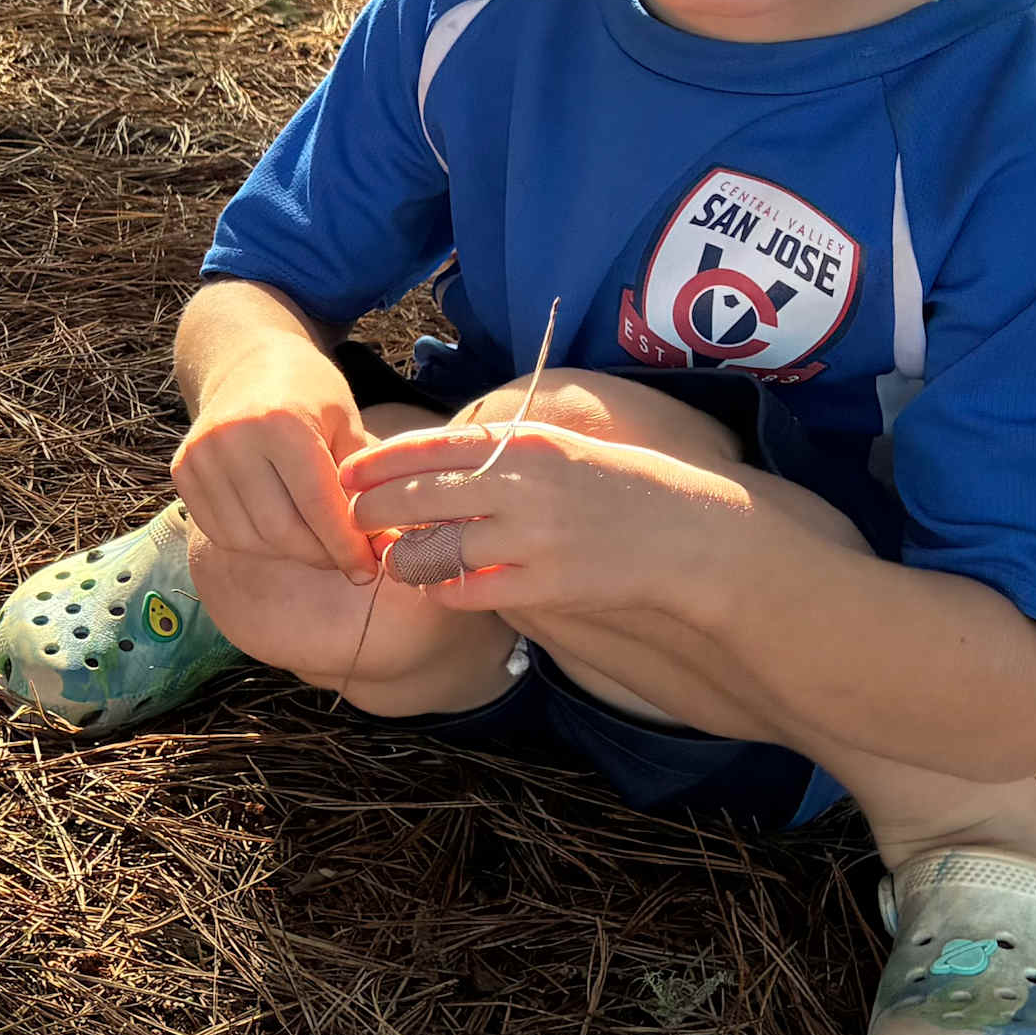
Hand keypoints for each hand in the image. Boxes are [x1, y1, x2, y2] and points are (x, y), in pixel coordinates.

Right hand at [170, 342, 373, 576]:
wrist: (247, 362)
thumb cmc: (308, 393)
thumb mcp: (346, 422)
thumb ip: (361, 482)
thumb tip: (383, 544)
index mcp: (282, 422)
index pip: (317, 505)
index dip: (346, 546)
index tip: (367, 569)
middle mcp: (233, 438)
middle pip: (281, 531)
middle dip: (319, 555)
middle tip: (344, 560)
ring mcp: (201, 455)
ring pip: (250, 539)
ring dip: (288, 552)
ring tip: (314, 542)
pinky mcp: (183, 471)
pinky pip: (222, 532)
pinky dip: (255, 543)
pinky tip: (278, 529)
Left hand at [335, 421, 751, 617]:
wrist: (687, 534)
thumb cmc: (620, 486)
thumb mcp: (561, 447)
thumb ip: (502, 450)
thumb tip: (437, 458)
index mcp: (523, 443)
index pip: (428, 447)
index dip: (378, 462)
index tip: (348, 474)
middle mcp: (521, 485)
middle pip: (418, 497)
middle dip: (374, 510)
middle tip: (353, 521)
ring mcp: (532, 537)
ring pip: (435, 549)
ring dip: (404, 558)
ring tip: (392, 561)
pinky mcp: (545, 584)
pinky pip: (470, 591)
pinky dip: (445, 591)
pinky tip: (437, 589)